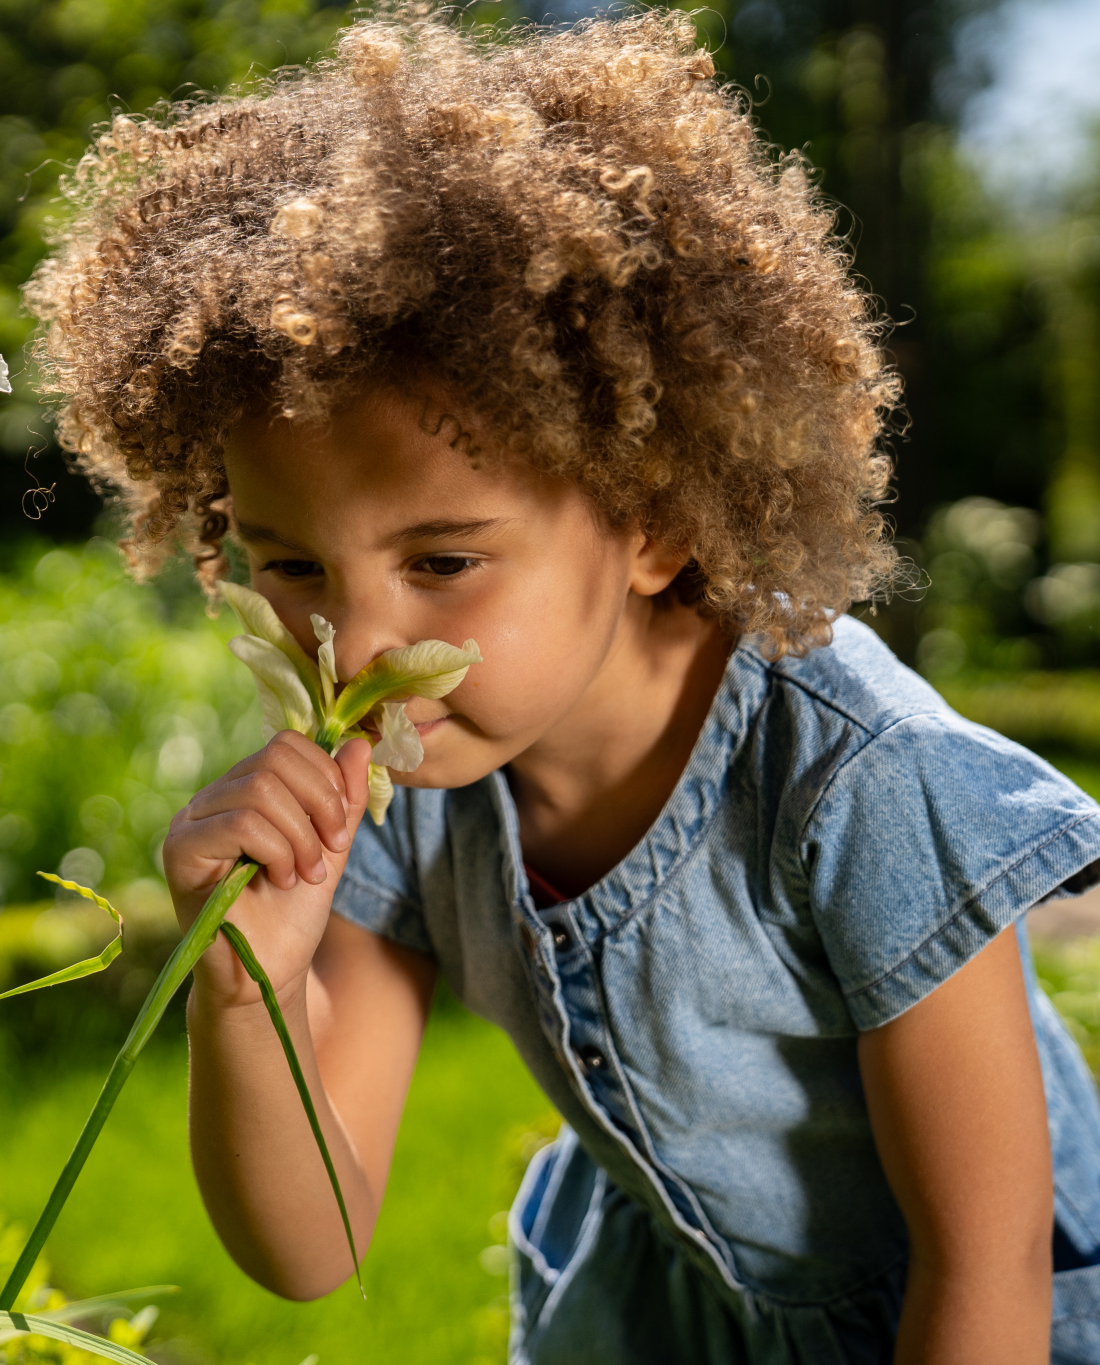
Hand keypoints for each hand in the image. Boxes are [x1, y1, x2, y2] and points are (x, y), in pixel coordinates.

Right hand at [163, 731, 372, 1007]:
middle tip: (331, 850)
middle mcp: (211, 799)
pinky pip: (239, 823)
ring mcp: (190, 822)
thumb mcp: (330, 848)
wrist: (266, 976)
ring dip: (300, 837)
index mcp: (242, 790)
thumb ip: (344, 799)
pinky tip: (281, 881)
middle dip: (319, 803)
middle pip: (274, 759)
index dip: (326, 778)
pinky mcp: (179, 851)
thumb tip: (359, 744)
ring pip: (260, 789)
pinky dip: (276, 851)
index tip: (342, 828)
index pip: (286, 745)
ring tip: (305, 875)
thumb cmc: (293, 915)